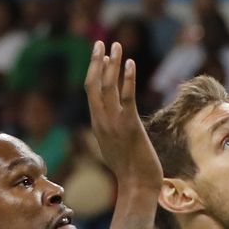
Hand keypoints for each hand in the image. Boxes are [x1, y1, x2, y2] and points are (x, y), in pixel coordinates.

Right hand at [84, 41, 162, 189]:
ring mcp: (114, 124)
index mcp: (97, 124)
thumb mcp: (115, 146)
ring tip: (116, 46)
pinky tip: (130, 63)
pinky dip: (127, 79)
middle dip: (97, 62)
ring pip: (108, 87)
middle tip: (101, 43)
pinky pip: (126, 97)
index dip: (94, 71)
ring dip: (112, 64)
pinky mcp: (130, 126)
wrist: (137, 186)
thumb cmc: (131, 169)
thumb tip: (113, 124)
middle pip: (93, 85)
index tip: (99, 55)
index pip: (91, 92)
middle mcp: (101, 121)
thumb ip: (111, 131)